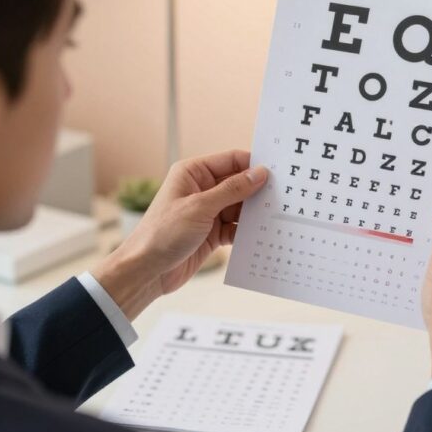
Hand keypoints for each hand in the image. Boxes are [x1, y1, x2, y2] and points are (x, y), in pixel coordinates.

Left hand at [91, 150, 267, 320]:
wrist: (147, 270)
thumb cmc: (163, 233)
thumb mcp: (200, 207)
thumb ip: (232, 190)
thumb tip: (259, 174)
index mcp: (193, 172)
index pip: (231, 160)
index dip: (253, 165)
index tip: (278, 172)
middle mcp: (201, 189)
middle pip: (238, 184)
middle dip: (258, 191)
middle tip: (284, 197)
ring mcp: (207, 212)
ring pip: (240, 207)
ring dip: (254, 214)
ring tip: (277, 217)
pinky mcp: (211, 233)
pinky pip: (235, 227)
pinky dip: (247, 231)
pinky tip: (262, 236)